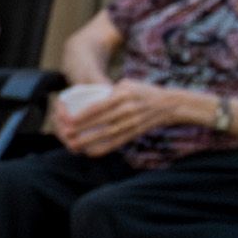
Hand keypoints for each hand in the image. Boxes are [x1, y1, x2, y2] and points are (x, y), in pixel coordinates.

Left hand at [54, 80, 184, 156]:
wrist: (170, 104)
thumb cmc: (144, 91)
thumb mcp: (127, 84)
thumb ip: (109, 91)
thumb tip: (89, 98)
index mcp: (124, 95)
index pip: (100, 106)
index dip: (83, 115)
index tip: (68, 120)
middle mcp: (128, 109)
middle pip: (102, 122)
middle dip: (82, 129)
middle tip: (66, 134)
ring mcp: (133, 122)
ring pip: (108, 134)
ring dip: (90, 141)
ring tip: (74, 145)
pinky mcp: (135, 132)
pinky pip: (118, 142)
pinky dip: (104, 148)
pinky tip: (90, 152)